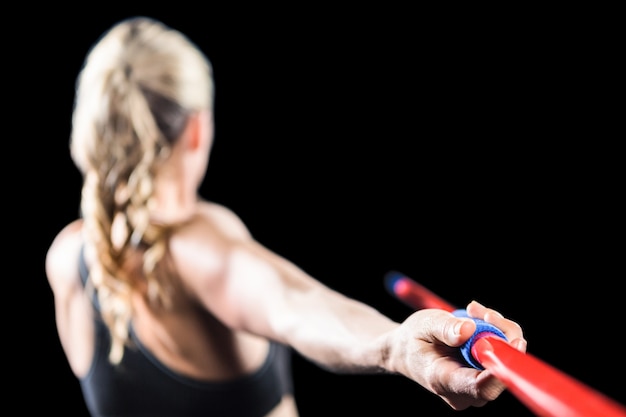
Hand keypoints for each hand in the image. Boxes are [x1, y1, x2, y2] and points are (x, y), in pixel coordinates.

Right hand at [388, 300, 526, 409]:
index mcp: (443, 380)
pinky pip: (502, 358)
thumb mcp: (423, 325)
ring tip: (473, 311)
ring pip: (505, 362)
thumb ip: (445, 328)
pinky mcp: (482, 379)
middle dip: (501, 335)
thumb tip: (469, 330)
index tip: (515, 342)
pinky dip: (497, 335)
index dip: (502, 368)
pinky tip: (479, 320)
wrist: (406, 351)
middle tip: (480, 311)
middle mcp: (463, 392)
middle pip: (500, 372)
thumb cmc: (414, 338)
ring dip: (498, 331)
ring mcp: (474, 388)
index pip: (481, 388)